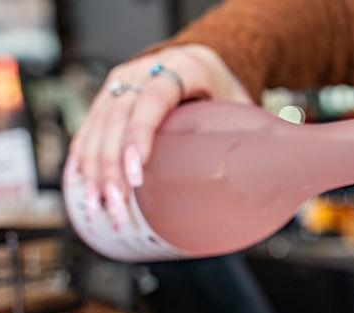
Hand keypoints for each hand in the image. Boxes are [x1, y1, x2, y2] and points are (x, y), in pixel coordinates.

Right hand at [64, 44, 251, 225]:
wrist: (202, 62)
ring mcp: (121, 82)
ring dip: (93, 171)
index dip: (141, 135)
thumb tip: (275, 180)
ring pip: (96, 125)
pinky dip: (82, 159)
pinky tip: (78, 187)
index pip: (154, 98)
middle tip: (117, 206)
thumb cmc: (223, 89)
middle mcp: (142, 70)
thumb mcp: (238, 104)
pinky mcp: (107, 97)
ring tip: (100, 208)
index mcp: (181, 67)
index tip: (138, 173)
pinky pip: (88, 128)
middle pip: (118, 117)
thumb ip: (249, 136)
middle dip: (112, 167)